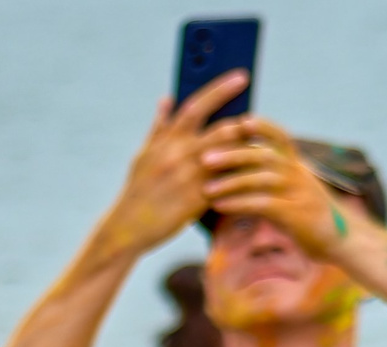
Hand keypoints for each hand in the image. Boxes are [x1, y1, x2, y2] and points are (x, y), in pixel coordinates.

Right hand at [96, 73, 246, 255]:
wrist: (127, 229)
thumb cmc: (137, 191)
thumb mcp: (143, 156)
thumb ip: (159, 127)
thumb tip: (166, 98)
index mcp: (166, 141)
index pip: (196, 106)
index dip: (220, 89)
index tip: (241, 76)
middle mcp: (179, 155)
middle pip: (223, 128)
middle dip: (244, 124)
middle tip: (257, 124)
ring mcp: (190, 177)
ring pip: (232, 153)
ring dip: (248, 148)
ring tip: (259, 147)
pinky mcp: (199, 199)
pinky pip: (230, 181)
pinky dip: (244, 174)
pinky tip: (255, 173)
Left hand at [202, 116, 348, 255]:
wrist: (337, 238)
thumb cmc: (304, 212)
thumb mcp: (290, 188)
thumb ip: (270, 174)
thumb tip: (238, 161)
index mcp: (296, 164)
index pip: (281, 137)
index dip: (263, 127)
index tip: (240, 119)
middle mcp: (299, 173)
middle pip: (265, 156)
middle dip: (234, 155)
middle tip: (204, 158)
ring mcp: (299, 192)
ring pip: (263, 180)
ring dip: (232, 183)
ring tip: (206, 189)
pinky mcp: (296, 214)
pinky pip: (264, 204)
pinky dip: (240, 204)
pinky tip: (220, 206)